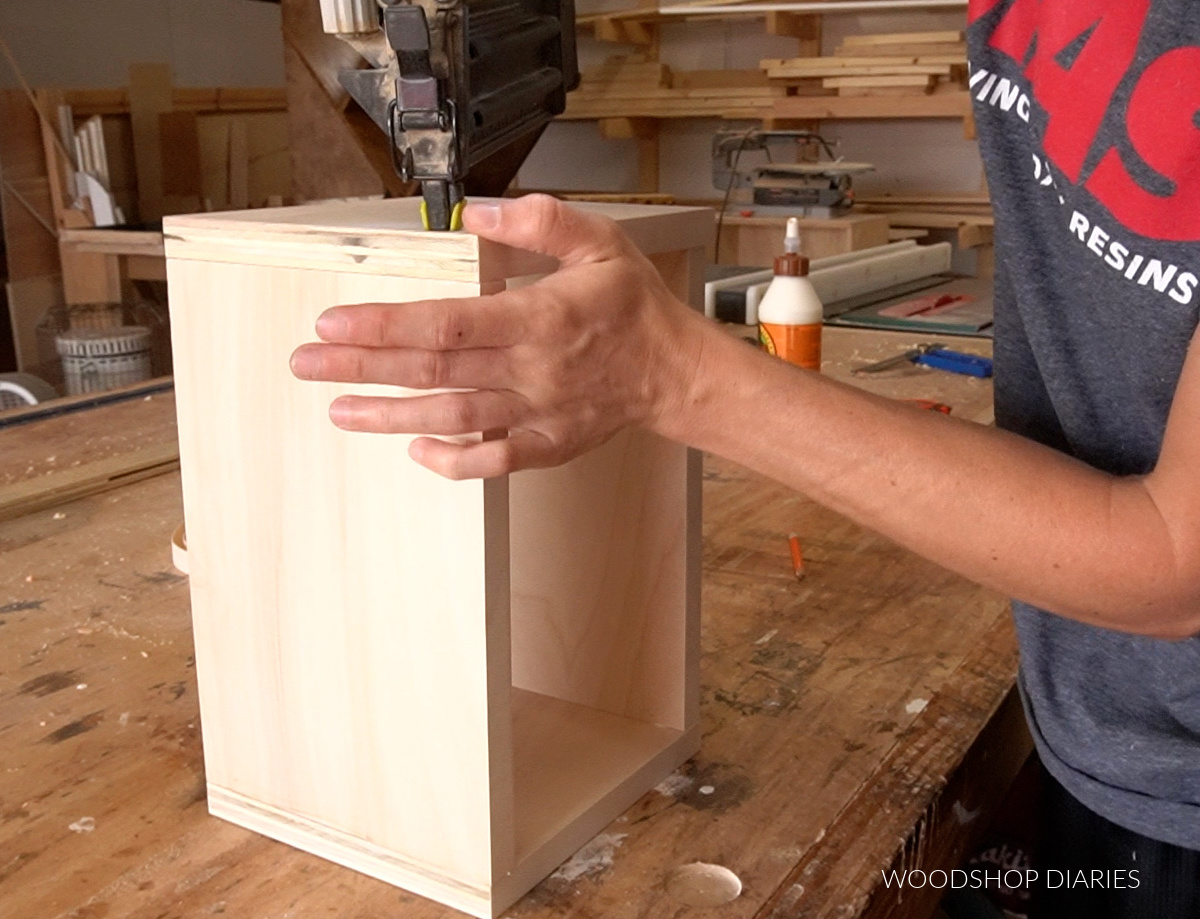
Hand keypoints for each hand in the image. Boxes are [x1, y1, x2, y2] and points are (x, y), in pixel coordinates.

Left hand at [289, 194, 705, 478]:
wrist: (674, 370)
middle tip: (307, 364)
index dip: (386, 325)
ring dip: (391, 416)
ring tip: (339, 410)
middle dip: (364, 367)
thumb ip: (540, 221)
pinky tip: (414, 449)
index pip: (449, 323)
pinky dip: (452, 460)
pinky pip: (494, 460)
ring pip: (453, 418)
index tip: (334, 323)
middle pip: (434, 371)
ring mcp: (538, 413)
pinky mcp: (548, 444)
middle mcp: (533, 371)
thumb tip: (477, 211)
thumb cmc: (633, 305)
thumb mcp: (600, 241)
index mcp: (541, 318)